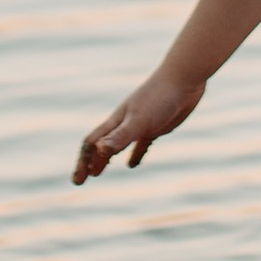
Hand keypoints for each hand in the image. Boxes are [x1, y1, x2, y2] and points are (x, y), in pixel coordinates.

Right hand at [72, 67, 203, 182]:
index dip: (82, 162)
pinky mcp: (155, 127)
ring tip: (98, 171)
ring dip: (106, 158)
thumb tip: (100, 150)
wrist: (183, 79)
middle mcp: (123, 124)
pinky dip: (134, 155)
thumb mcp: (139, 121)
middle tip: (80, 180)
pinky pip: (140, 144)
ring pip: (116, 145)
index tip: (77, 180)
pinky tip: (133, 164)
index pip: (92, 144)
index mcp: (116, 122)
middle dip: (89, 162)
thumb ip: (120, 136)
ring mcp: (139, 125)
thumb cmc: (159, 99)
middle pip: (100, 145)